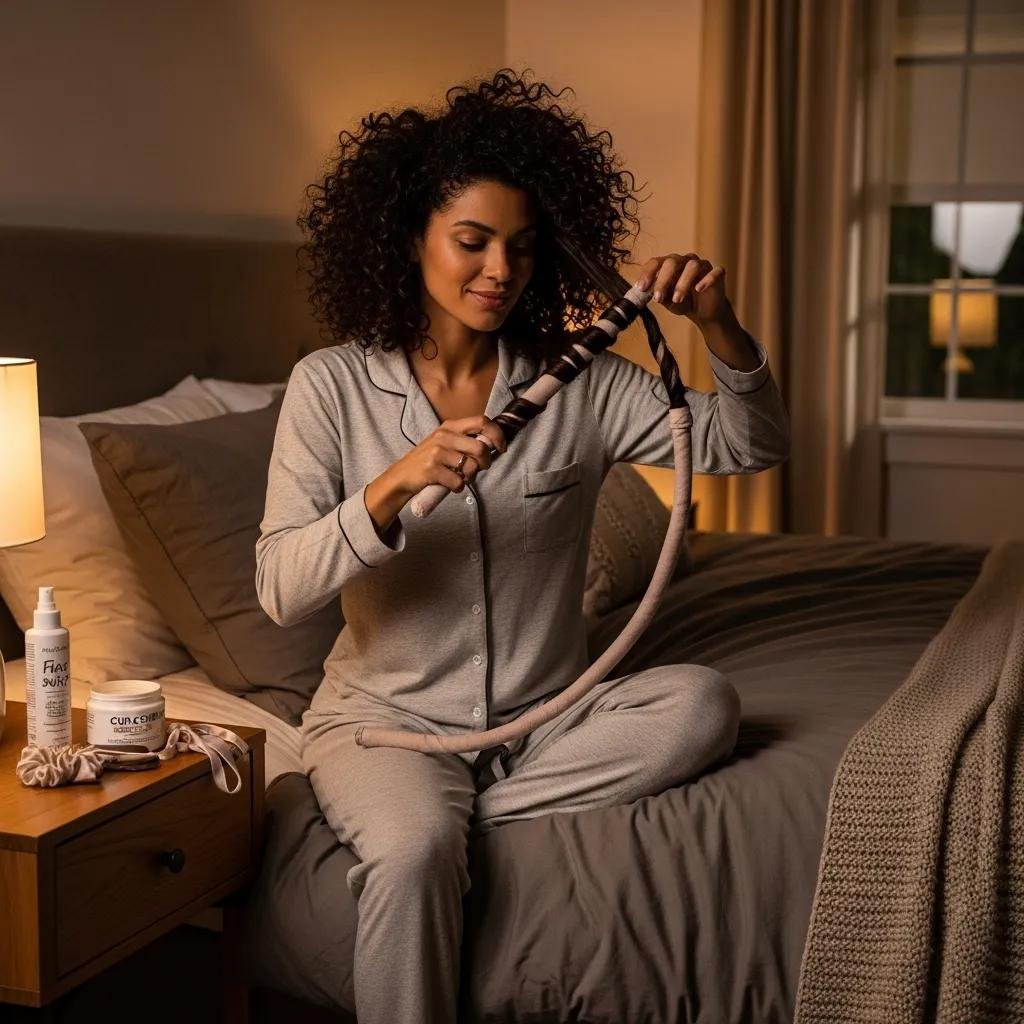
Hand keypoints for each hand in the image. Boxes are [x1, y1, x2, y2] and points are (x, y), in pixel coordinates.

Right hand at [394, 415, 508, 496]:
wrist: (402, 475)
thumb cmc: (430, 460)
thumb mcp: (445, 442)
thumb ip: (466, 440)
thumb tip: (494, 445)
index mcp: (450, 426)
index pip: (482, 421)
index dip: (497, 434)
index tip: (502, 447)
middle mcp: (444, 435)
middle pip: (480, 448)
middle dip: (486, 463)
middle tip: (480, 468)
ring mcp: (436, 452)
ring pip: (471, 468)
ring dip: (470, 477)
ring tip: (460, 477)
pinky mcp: (432, 469)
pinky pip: (458, 482)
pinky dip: (458, 487)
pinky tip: (450, 484)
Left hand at [635, 253, 728, 326]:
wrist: (704, 312)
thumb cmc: (683, 302)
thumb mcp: (667, 301)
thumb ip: (657, 294)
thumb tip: (643, 292)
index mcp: (670, 265)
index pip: (656, 262)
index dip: (648, 273)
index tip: (641, 288)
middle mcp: (685, 261)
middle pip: (672, 262)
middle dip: (663, 280)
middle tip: (658, 298)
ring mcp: (702, 266)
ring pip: (692, 266)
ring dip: (683, 283)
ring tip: (677, 300)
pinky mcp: (717, 273)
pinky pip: (714, 272)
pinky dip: (706, 279)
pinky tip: (699, 289)